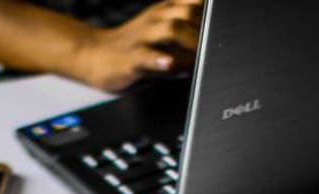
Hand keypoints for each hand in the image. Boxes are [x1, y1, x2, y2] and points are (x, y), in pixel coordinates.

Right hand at [74, 0, 203, 91]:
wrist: (96, 56)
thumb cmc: (137, 49)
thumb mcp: (165, 38)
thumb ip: (190, 38)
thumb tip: (216, 46)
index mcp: (166, 12)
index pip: (195, 4)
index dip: (211, 15)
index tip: (222, 29)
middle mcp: (156, 19)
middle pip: (188, 12)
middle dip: (205, 28)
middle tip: (214, 46)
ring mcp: (142, 37)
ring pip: (170, 28)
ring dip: (189, 41)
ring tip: (199, 55)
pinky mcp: (130, 58)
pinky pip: (145, 55)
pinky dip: (159, 59)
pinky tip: (168, 63)